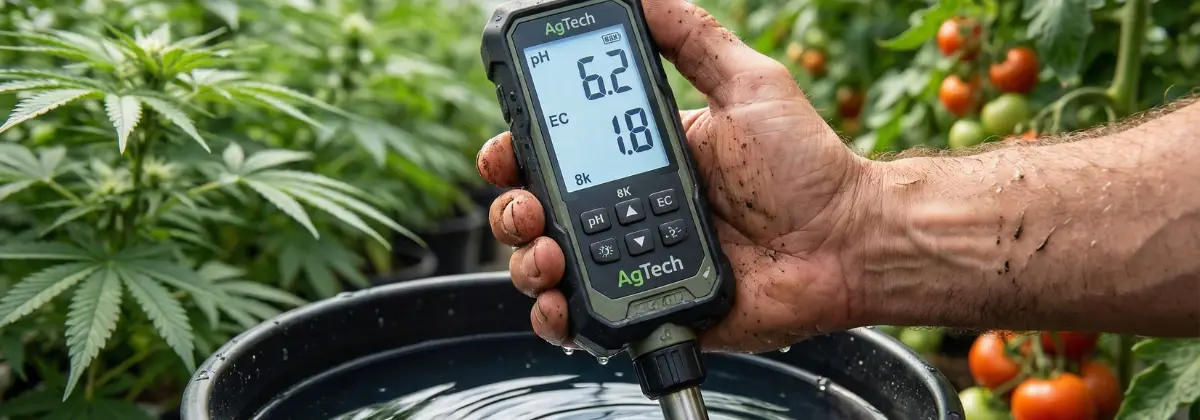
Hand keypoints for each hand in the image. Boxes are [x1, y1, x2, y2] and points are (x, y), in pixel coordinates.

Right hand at [476, 0, 869, 352]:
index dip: (516, 153)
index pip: (555, 154)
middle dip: (511, 209)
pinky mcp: (647, 308)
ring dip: (527, 262)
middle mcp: (625, 211)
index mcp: (638, 159)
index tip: (506, 149)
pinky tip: (563, 304)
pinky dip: (557, 320)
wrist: (846, 242)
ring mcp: (632, 263)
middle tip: (529, 205)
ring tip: (549, 254)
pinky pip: (583, 325)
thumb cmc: (807, 166)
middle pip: (536, 213)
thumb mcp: (750, 83)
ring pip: (546, 269)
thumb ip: (694, 38)